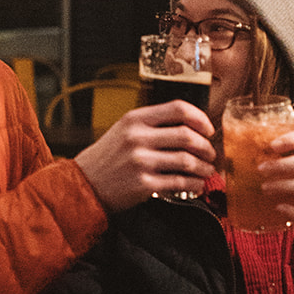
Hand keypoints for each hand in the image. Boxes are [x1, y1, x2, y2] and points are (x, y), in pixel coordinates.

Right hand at [76, 102, 215, 211]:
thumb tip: (190, 128)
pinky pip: (179, 182)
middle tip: (210, 154)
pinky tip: (196, 185)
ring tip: (206, 170)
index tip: (208, 129)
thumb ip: (152, 125)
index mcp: (135, 119)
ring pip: (186, 160)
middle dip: (206, 147)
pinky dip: (194, 185)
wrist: (83, 183)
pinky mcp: (143, 184)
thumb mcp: (124, 130)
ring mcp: (140, 161)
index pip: (178, 108)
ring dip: (204, 167)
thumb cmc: (107, 157)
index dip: (200, 118)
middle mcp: (138, 137)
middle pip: (187, 136)